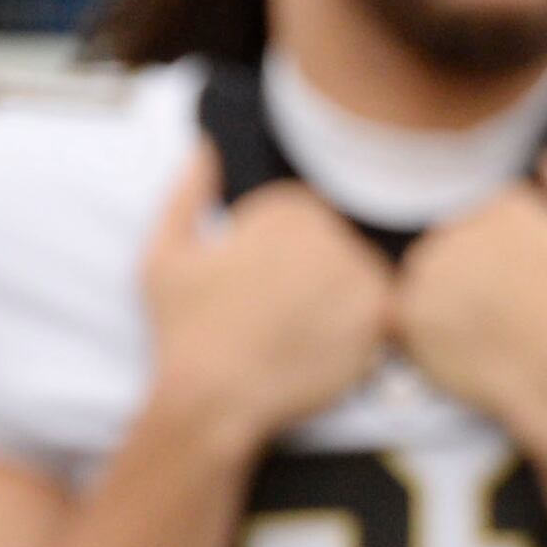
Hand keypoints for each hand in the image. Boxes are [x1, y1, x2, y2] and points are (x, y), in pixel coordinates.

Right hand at [140, 147, 397, 448]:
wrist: (212, 399)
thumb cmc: (183, 327)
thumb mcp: (164, 254)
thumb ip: (187, 193)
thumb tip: (206, 147)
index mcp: (290, 208)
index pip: (300, 223)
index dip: (267, 260)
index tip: (244, 291)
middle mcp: (336, 231)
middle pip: (333, 249)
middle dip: (305, 279)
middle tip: (266, 318)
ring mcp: (363, 276)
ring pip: (355, 281)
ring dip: (330, 304)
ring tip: (288, 336)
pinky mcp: (381, 320)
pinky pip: (376, 318)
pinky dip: (352, 334)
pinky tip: (312, 350)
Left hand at [389, 150, 546, 450]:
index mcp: (504, 205)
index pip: (500, 219)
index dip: (527, 257)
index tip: (546, 288)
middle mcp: (456, 228)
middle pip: (462, 244)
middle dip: (486, 274)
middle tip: (520, 316)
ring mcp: (426, 272)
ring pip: (433, 277)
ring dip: (455, 298)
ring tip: (496, 333)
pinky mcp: (404, 316)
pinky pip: (407, 316)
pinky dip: (428, 331)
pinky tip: (466, 348)